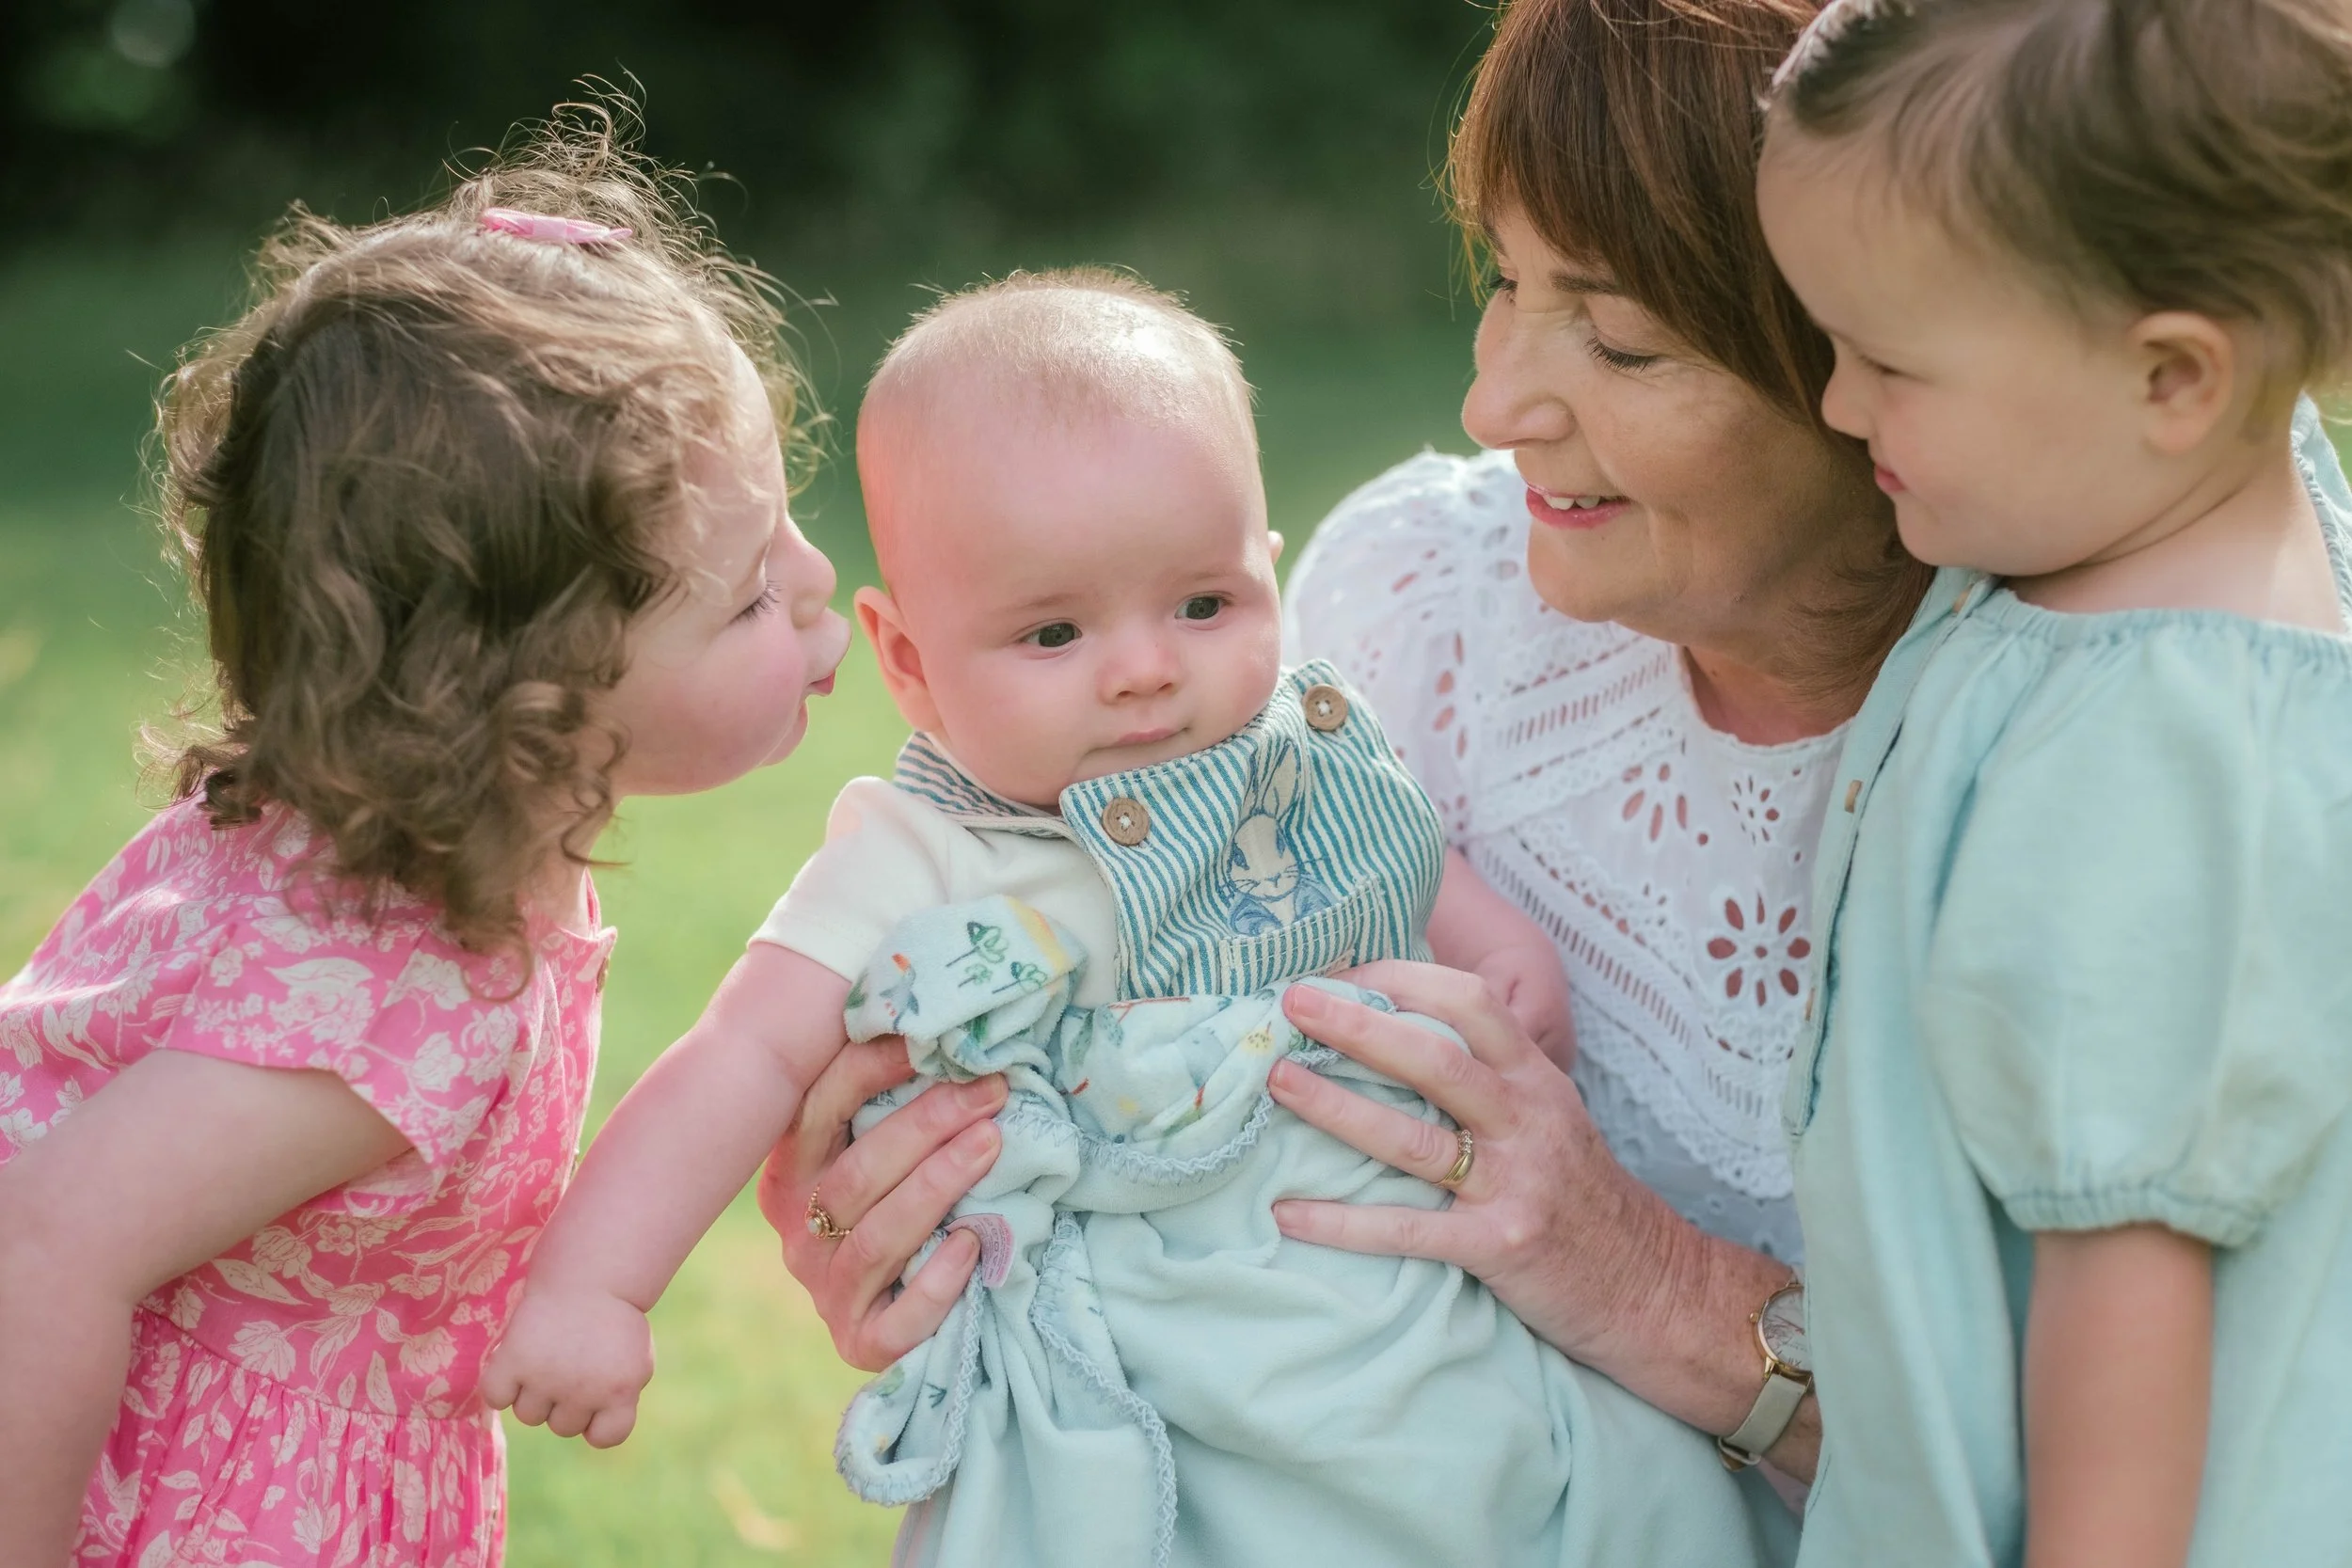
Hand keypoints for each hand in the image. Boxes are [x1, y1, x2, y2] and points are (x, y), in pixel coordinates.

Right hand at [481, 1286, 653, 1447]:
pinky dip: (502, 1385)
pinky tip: (518, 1362)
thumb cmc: (613, 1320)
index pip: (606, 1438)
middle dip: (566, 1401)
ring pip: (529, 1416)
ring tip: (547, 1357)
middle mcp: (584, 1389)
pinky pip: (496, 1397)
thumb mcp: (636, 1361)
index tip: (599, 1393)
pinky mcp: (514, 1359)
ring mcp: (547, 1377)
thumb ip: (620, 1398)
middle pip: (562, 1427)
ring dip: (534, 1393)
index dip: (599, 1419)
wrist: (590, 1276)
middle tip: (572, 1363)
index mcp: (621, 1391)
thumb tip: (591, 1431)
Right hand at [755, 1037, 1005, 1372]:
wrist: (897, 1309)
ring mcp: (827, 1291)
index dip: (869, 1070)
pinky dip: (937, 1281)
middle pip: (858, 1174)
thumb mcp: (878, 1148)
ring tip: (992, 1143)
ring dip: (938, 1185)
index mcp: (791, 1173)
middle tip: (989, 1091)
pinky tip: (972, 1243)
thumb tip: (940, 1025)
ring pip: (878, 1239)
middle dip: (927, 1125)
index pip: (819, 1111)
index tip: (931, 1040)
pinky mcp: (861, 1343)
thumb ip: (887, 1103)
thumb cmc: (898, 1201)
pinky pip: (897, 1320)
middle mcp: (798, 1233)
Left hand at [1266, 959, 1807, 1482]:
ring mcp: (1516, 1185)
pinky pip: (1410, 1231)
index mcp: (1537, 1079)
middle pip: (1436, 1056)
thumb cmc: (1583, 1197)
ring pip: (1414, 1138)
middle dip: (1359, 1024)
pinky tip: (1289, 1215)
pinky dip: (1344, 1223)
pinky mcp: (1502, 1247)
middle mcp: (1528, 1121)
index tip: (1338, 971)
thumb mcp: (1550, 1118)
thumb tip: (1392, 1035)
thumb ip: (1489, 1078)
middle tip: (1292, 1002)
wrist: (1656, 1289)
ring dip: (1337, 1108)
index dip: (1402, 978)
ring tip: (1278, 1083)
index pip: (1472, 1001)